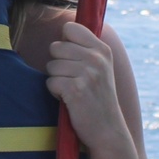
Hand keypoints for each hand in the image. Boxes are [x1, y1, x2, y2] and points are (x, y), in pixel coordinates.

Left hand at [44, 22, 125, 147]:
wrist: (108, 130)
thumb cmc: (98, 98)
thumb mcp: (101, 68)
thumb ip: (86, 49)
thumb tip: (64, 29)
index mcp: (102, 50)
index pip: (70, 28)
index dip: (64, 43)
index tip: (72, 58)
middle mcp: (96, 59)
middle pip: (56, 47)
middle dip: (58, 64)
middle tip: (74, 80)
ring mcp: (87, 74)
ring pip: (51, 66)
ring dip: (57, 80)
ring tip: (73, 91)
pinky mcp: (76, 89)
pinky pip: (50, 82)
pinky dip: (55, 93)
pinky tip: (69, 100)